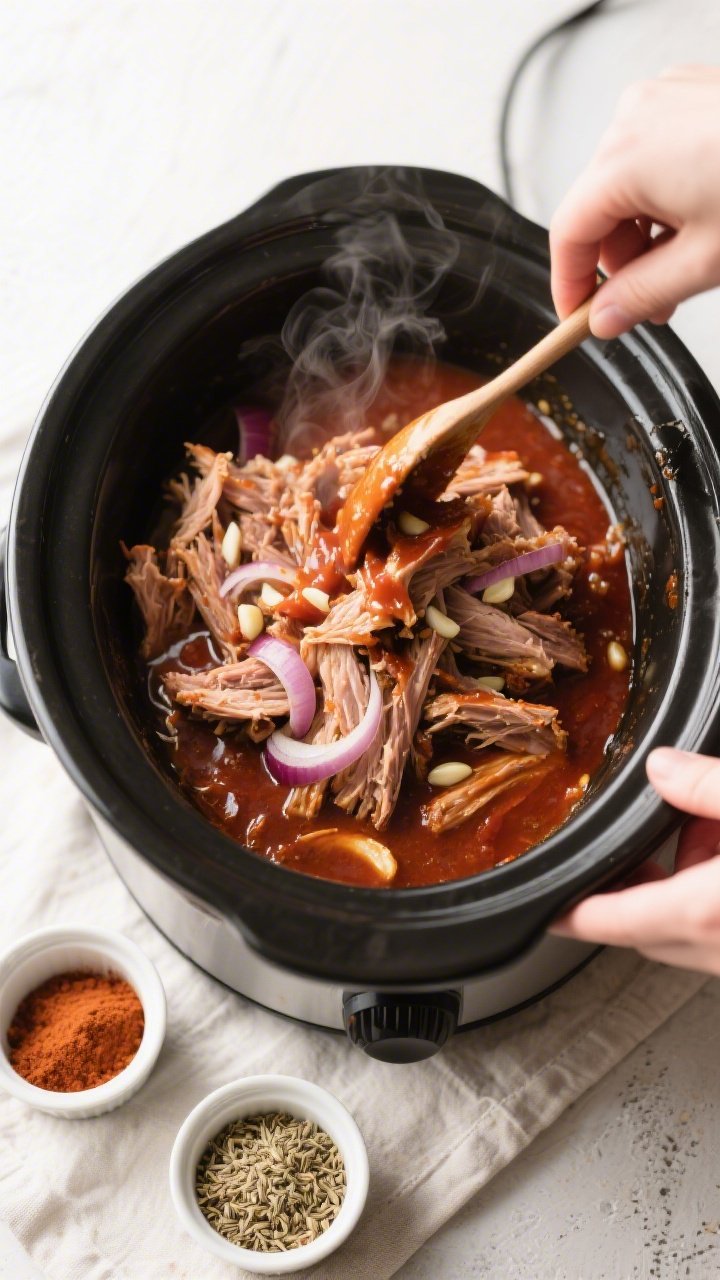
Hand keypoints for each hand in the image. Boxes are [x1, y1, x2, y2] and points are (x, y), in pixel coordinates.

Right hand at [550, 65, 719, 337]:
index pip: (569, 232)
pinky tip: (698, 223)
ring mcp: (664, 100)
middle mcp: (636, 119)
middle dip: (621, 263)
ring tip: (685, 266)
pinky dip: (667, 198)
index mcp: (626, 157)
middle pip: (598, 208)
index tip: (580, 316)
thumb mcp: (705, 262)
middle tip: (653, 305)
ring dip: (646, 234)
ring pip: (627, 184)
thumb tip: (606, 317)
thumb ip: (642, 297)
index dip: (570, 284)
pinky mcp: (692, 97)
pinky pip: (656, 156)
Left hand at [551, 748, 719, 974]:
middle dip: (628, 888)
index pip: (614, 922)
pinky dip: (710, 893)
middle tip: (620, 848)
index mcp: (707, 911)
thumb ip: (707, 786)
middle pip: (647, 929)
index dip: (572, 914)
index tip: (547, 909)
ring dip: (679, 887)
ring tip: (693, 828)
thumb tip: (663, 768)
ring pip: (688, 932)